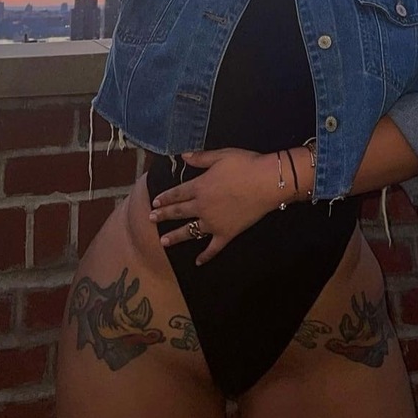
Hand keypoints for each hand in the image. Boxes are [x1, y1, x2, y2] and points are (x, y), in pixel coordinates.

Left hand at [148, 149, 279, 264]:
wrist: (267, 182)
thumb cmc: (245, 165)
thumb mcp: (221, 155)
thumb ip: (200, 158)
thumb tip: (182, 155)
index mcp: (199, 187)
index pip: (177, 193)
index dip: (165, 197)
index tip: (155, 202)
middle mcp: (202, 206)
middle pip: (179, 212)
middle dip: (164, 215)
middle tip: (150, 219)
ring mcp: (214, 222)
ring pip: (190, 231)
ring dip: (176, 236)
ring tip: (163, 242)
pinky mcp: (227, 233)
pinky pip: (213, 247)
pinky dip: (206, 255)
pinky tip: (198, 262)